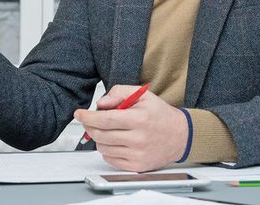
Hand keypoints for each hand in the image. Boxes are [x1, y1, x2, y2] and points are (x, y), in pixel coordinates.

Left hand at [74, 85, 188, 171]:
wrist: (181, 135)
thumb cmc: (160, 114)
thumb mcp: (142, 94)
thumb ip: (119, 93)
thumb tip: (100, 104)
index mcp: (139, 119)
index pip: (105, 119)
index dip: (88, 117)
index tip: (79, 114)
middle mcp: (138, 139)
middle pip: (101, 135)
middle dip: (90, 126)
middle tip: (89, 121)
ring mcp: (138, 154)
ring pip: (103, 148)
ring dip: (99, 138)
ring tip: (108, 130)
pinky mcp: (137, 166)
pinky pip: (110, 160)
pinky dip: (107, 150)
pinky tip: (115, 141)